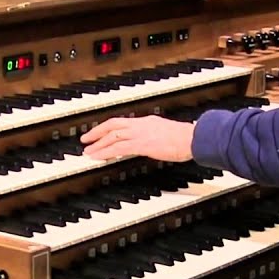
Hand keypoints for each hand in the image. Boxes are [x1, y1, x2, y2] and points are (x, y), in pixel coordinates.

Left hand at [81, 116, 195, 161]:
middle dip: (96, 133)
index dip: (107, 127)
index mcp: (146, 121)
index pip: (121, 122)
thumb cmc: (185, 139)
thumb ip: (154, 135)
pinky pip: (118, 148)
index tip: (98, 132)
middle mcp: (141, 125)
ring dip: (98, 145)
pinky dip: (106, 152)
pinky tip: (98, 157)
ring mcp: (140, 134)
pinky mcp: (142, 144)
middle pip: (112, 126)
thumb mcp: (166, 133)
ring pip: (112, 136)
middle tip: (85, 140)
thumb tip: (148, 142)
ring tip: (88, 152)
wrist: (192, 139)